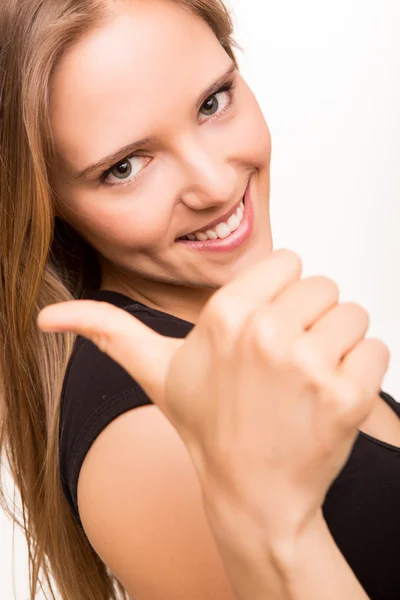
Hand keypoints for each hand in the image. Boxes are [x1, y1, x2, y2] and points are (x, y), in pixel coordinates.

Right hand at [37, 249, 388, 541]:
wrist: (252, 493)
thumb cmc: (207, 426)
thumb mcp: (155, 373)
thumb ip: (107, 332)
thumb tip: (47, 317)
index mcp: (225, 314)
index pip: (289, 262)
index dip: (281, 295)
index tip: (266, 329)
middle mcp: (265, 332)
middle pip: (324, 285)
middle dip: (310, 318)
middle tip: (285, 361)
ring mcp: (308, 365)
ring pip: (353, 314)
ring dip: (337, 344)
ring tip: (304, 380)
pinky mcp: (347, 395)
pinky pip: (376, 348)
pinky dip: (361, 370)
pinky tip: (327, 398)